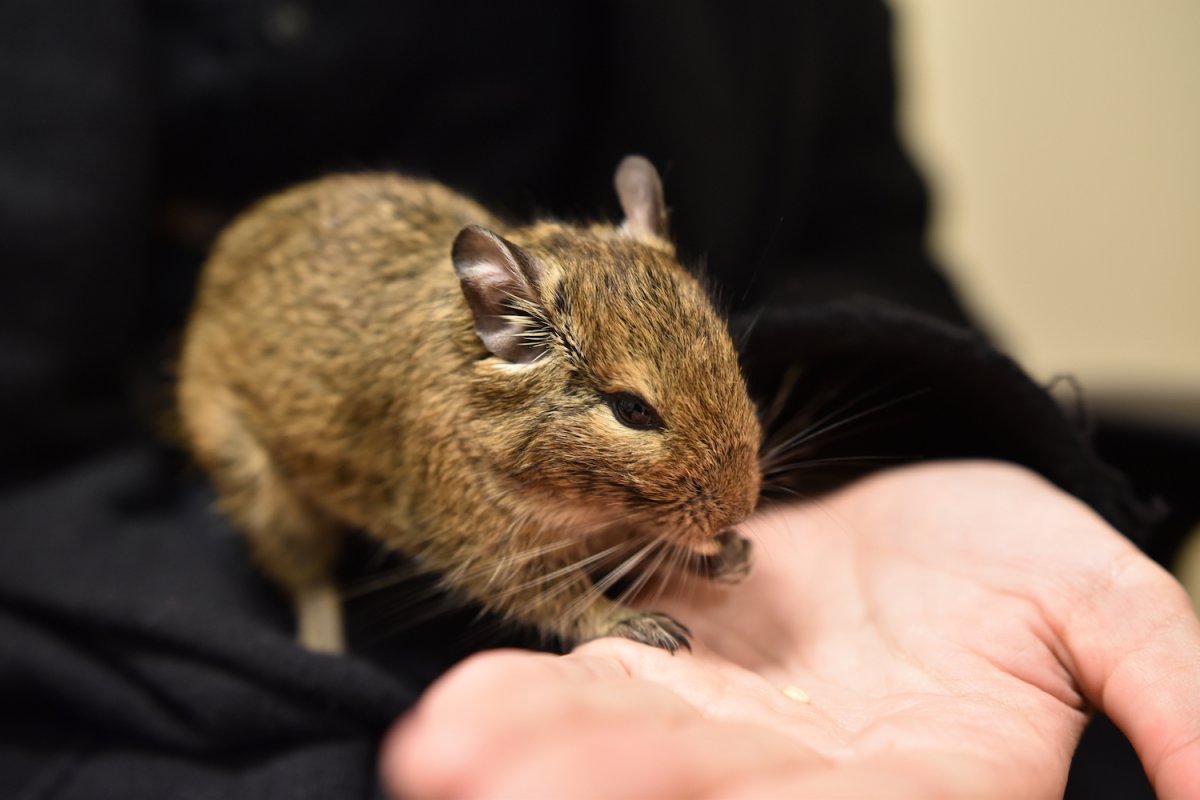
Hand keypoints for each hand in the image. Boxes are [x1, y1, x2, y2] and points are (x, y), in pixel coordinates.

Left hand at [382, 461, 1199, 797]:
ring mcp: (724, 723)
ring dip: (531, 751)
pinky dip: (528, 696)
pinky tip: (461, 706)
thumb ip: (1162, 689)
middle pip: (694, 794)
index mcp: (912, 788)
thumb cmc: (1019, 569)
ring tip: (438, 759)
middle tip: (471, 784)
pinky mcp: (672, 660)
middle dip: (589, 788)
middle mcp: (801, 774)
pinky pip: (591, 684)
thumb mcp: (1103, 612)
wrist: (933, 513)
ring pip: (621, 745)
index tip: (641, 795)